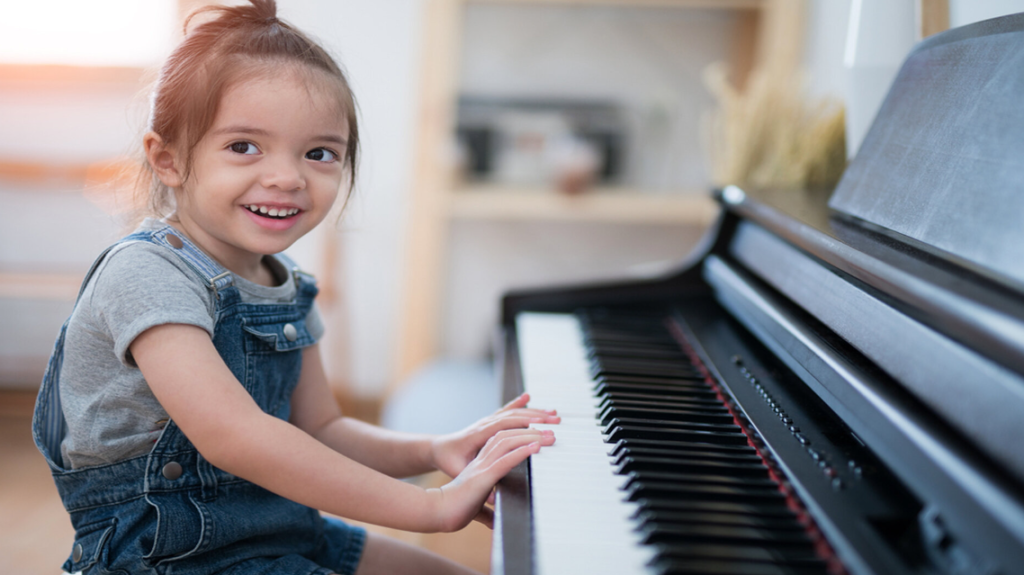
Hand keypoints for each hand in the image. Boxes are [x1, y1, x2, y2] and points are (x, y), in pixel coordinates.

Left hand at [430, 393, 559, 477]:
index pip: (505, 431)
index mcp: (478, 436)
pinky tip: (529, 397)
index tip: (542, 435)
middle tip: (556, 424)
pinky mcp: (490, 420)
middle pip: (514, 419)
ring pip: (513, 413)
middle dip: (536, 421)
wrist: (440, 448)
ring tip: (553, 413)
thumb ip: (476, 486)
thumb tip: (493, 502)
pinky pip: (507, 409)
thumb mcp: (460, 474)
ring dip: (534, 412)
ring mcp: (487, 420)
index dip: (523, 432)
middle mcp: (484, 425)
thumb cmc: (450, 461)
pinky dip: (519, 403)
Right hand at [432, 427, 552, 530]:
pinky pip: (505, 460)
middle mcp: (482, 461)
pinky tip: (536, 447)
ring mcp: (482, 467)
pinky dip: (522, 451)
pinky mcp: (483, 477)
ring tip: (549, 435)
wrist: (436, 512)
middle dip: (530, 430)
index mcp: (481, 465)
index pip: (502, 442)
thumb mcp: (476, 509)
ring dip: (530, 437)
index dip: (519, 434)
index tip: (538, 433)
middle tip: (551, 430)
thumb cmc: (453, 509)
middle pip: (507, 436)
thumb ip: (488, 513)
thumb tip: (497, 524)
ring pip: (508, 442)